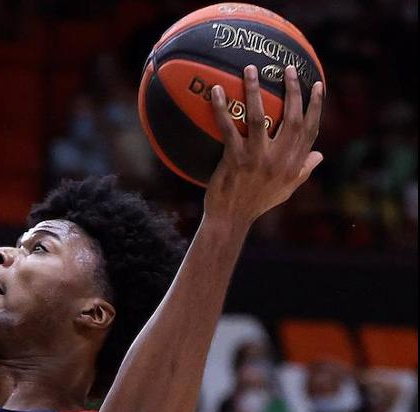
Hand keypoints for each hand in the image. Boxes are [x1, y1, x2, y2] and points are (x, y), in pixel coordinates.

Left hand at [205, 65, 323, 222]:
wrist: (231, 219)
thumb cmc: (257, 202)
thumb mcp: (287, 189)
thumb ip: (304, 170)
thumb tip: (320, 154)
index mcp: (294, 164)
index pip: (310, 130)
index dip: (315, 106)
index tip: (317, 85)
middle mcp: (280, 159)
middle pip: (291, 118)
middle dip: (292, 90)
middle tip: (287, 68)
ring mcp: (257, 158)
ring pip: (260, 117)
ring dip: (254, 90)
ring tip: (250, 69)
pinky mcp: (235, 159)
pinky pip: (228, 128)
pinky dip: (221, 108)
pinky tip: (215, 91)